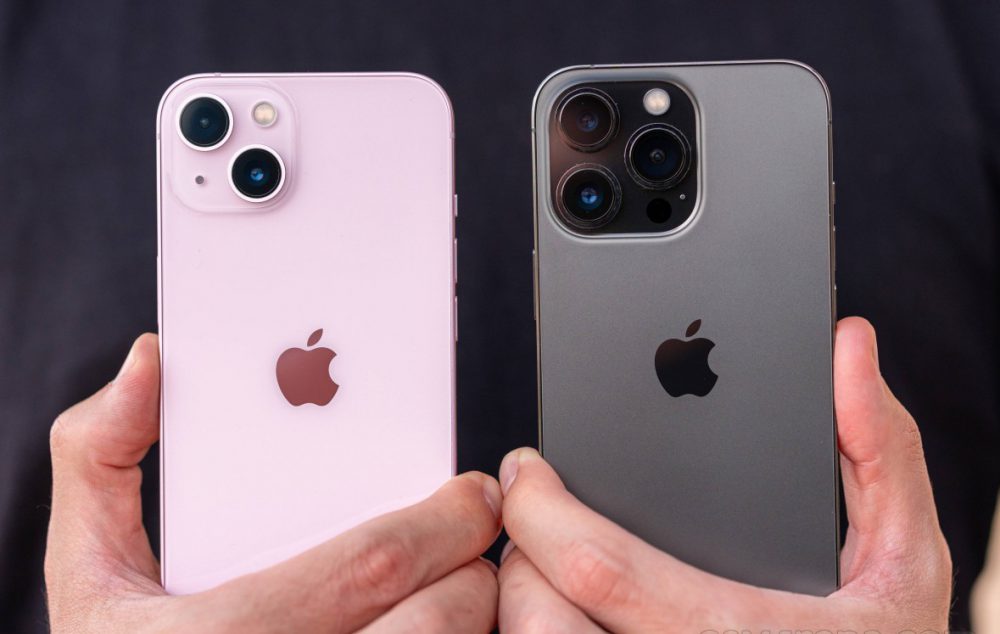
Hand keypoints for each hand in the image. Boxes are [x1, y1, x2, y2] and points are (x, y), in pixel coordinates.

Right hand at [45, 334, 501, 632]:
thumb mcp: (88, 569)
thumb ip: (101, 459)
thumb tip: (148, 364)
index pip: (370, 566)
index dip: (439, 521)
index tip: (473, 490)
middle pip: (440, 616)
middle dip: (465, 564)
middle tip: (463, 532)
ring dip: (467, 613)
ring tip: (442, 582)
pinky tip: (416, 621)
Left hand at [497, 317, 951, 632]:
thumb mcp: (905, 555)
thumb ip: (878, 449)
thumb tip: (848, 349)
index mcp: (734, 632)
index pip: (600, 568)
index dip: (542, 508)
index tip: (525, 467)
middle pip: (541, 613)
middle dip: (527, 552)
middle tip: (540, 514)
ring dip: (530, 594)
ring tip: (553, 561)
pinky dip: (547, 624)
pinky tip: (571, 606)